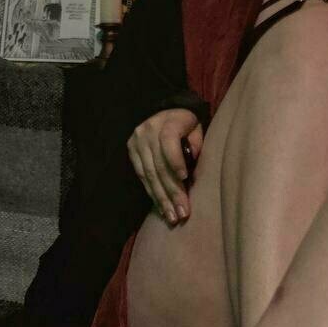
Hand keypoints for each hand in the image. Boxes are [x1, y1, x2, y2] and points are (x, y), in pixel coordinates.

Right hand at [127, 107, 203, 225]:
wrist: (163, 109)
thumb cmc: (187, 123)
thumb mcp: (196, 128)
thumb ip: (195, 145)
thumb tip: (192, 172)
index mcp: (167, 122)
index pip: (168, 142)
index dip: (176, 161)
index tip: (185, 178)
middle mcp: (147, 132)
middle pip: (159, 166)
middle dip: (172, 192)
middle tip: (182, 212)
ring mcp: (137, 143)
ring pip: (149, 175)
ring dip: (161, 199)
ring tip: (172, 217)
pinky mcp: (131, 151)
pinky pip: (142, 177)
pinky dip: (153, 193)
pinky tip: (161, 208)